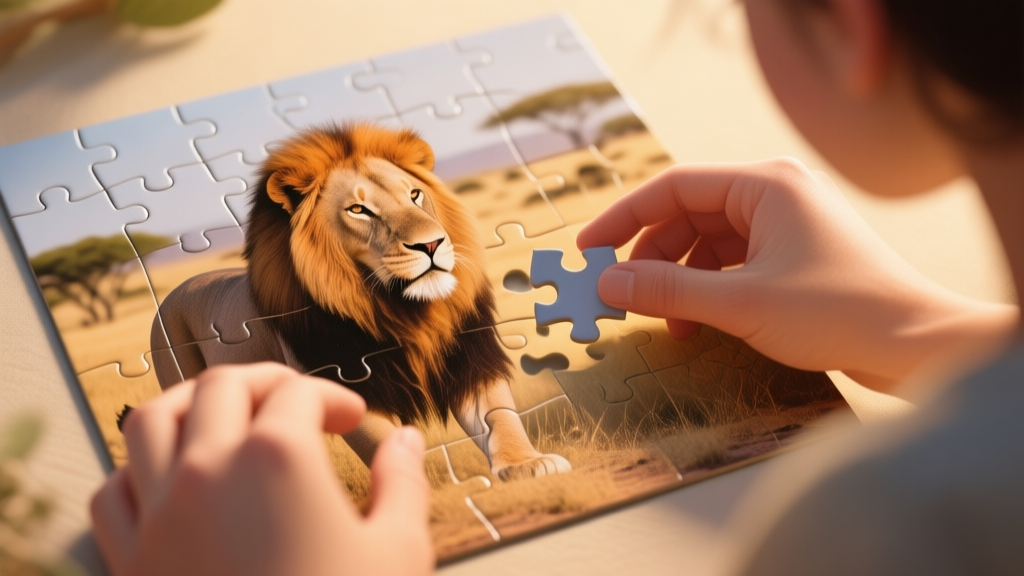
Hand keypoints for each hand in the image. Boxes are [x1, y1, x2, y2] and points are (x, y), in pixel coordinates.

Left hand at [91, 363, 434, 575]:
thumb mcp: (399, 551)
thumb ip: (404, 482)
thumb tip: (407, 440)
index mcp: (278, 458)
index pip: (300, 396)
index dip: (334, 398)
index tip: (354, 420)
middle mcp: (208, 471)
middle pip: (223, 386)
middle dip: (265, 381)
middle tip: (297, 398)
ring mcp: (160, 516)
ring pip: (152, 422)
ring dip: (191, 402)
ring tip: (224, 411)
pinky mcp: (131, 563)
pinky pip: (114, 491)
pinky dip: (137, 469)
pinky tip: (168, 479)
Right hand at [578, 159, 1014, 389]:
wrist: (914, 344)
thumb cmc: (837, 312)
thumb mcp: (740, 303)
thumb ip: (668, 290)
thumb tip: (608, 284)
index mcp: (764, 183)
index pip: (674, 187)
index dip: (624, 218)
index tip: (589, 250)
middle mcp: (774, 194)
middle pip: (688, 215)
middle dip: (650, 256)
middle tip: (617, 292)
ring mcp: (785, 225)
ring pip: (707, 243)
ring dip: (678, 279)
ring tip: (661, 320)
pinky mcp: (793, 256)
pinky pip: (731, 263)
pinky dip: (706, 290)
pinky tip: (693, 323)